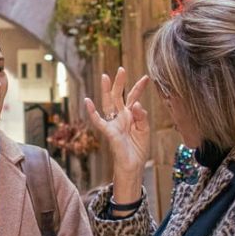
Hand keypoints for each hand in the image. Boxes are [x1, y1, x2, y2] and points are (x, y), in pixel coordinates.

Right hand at [83, 67, 152, 201]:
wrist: (133, 166)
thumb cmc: (138, 149)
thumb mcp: (145, 131)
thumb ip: (142, 117)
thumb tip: (137, 104)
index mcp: (131, 116)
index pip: (134, 98)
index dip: (139, 88)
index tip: (146, 77)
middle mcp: (121, 117)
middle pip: (118, 96)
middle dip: (120, 83)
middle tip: (121, 69)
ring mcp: (114, 123)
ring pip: (108, 103)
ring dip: (106, 90)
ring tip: (105, 76)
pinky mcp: (109, 132)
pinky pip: (98, 121)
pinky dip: (92, 112)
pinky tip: (87, 101)